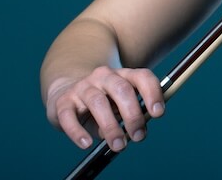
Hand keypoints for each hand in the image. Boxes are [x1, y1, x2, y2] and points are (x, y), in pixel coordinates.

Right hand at [45, 66, 164, 151]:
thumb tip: (137, 131)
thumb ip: (129, 115)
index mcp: (123, 75)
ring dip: (110, 126)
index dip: (152, 93)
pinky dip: (78, 131)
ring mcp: (82, 87)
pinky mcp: (63, 102)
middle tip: (139, 136)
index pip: (142, 77)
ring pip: (97, 102)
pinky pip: (69, 116)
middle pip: (121, 89)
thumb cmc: (102, 102)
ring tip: (119, 145)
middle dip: (133, 114)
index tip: (158, 113)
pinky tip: (86, 144)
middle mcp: (104, 76)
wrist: (65, 91)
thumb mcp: (118, 105)